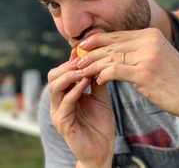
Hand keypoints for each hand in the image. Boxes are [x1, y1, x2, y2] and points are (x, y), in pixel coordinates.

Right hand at [48, 50, 114, 167]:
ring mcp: (58, 113)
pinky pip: (66, 102)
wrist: (102, 150)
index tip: (82, 50)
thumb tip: (97, 63)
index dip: (70, 61)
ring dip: (69, 75)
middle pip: (53, 76)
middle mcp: (58, 102)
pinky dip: (75, 90)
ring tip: (83, 69)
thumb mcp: (100, 98)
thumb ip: (96, 82)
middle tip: (82, 59)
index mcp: (66, 95)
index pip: (61, 73)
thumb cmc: (100, 124)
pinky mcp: (63, 123)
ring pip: (55, 87)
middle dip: (67, 66)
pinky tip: (85, 82)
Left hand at [78, 28, 178, 120]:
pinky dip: (104, 75)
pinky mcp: (146, 72)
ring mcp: (147, 55)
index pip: (116, 36)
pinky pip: (116, 70)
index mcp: (149, 34)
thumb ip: (135, 51)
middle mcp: (148, 41)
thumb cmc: (172, 78)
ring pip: (111, 57)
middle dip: (90, 53)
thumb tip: (111, 54)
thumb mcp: (155, 57)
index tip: (81, 47)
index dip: (96, 40)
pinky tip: (97, 80)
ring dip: (93, 65)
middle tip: (76, 60)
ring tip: (81, 71)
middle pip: (111, 45)